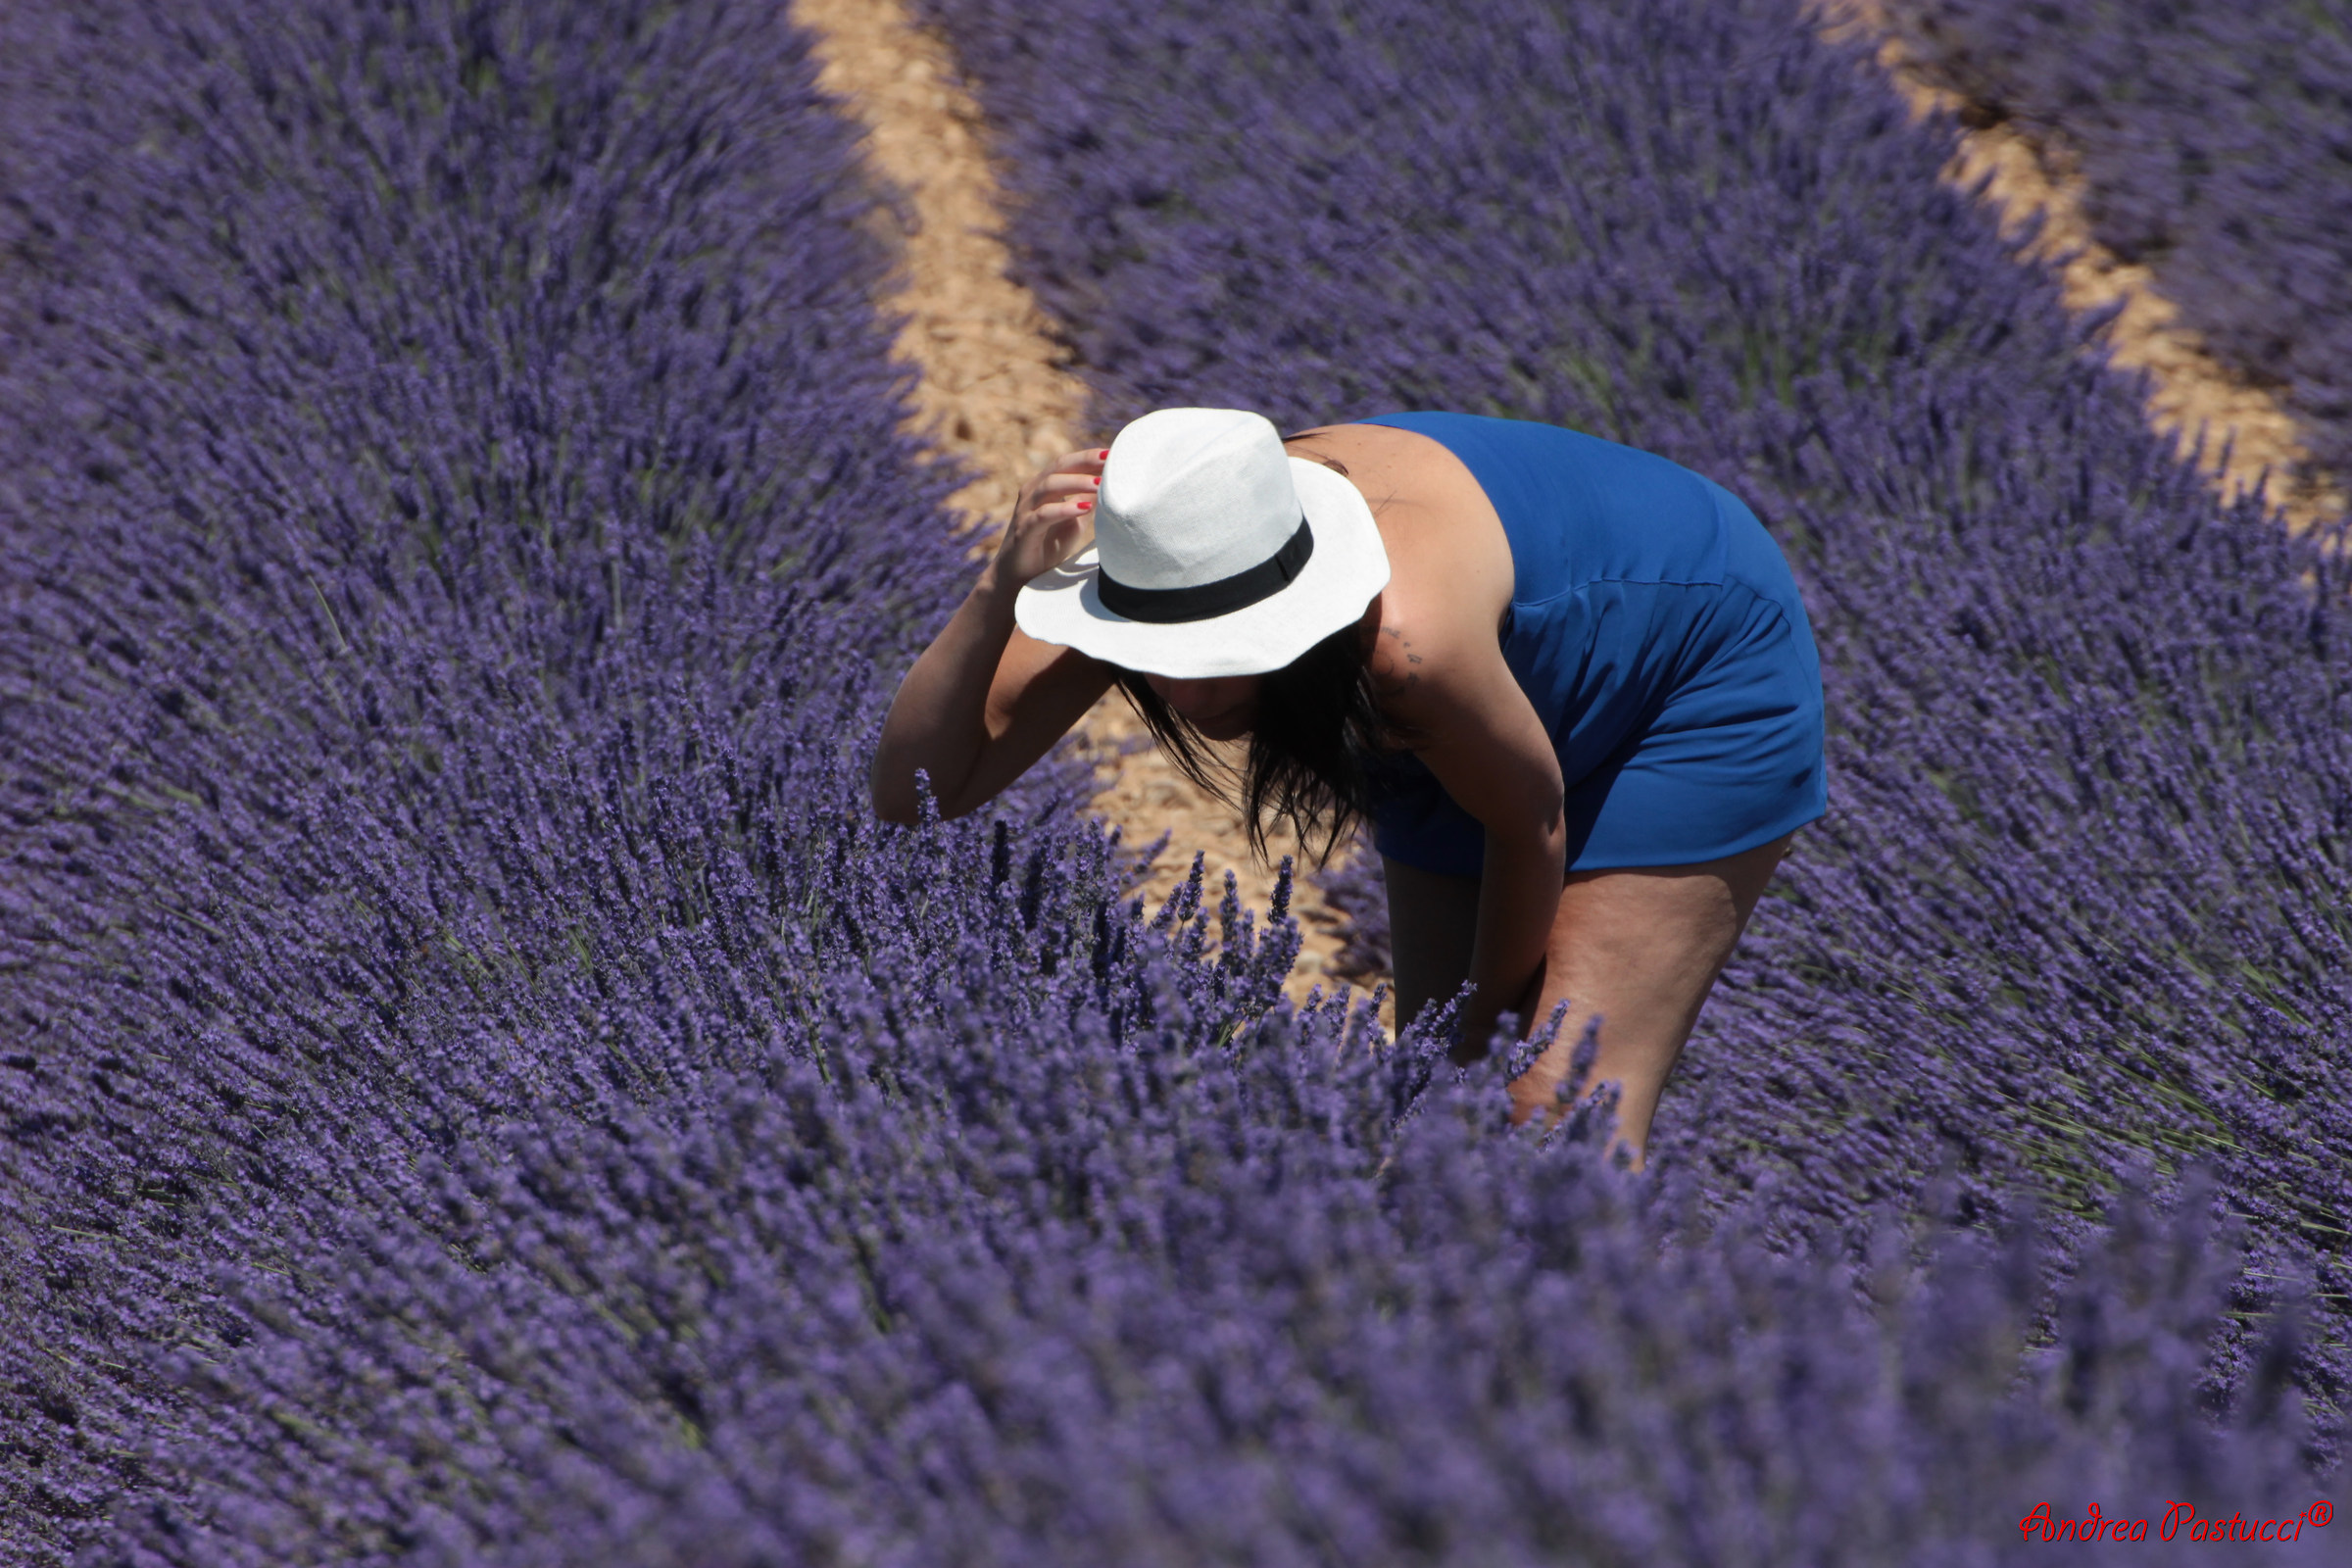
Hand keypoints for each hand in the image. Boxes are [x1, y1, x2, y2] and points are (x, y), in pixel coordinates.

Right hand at [985, 447, 1107, 593]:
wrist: (1019, 576)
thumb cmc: (1048, 545)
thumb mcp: (1074, 520)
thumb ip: (1088, 502)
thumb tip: (1114, 487)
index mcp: (1044, 486)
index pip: (1068, 463)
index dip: (1090, 456)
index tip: (1114, 452)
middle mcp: (1033, 492)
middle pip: (1059, 466)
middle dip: (1085, 461)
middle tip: (1109, 460)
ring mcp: (1026, 510)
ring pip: (1050, 486)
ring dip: (1077, 483)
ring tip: (1100, 485)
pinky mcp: (1024, 530)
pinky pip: (1043, 515)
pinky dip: (1064, 509)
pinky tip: (1083, 509)